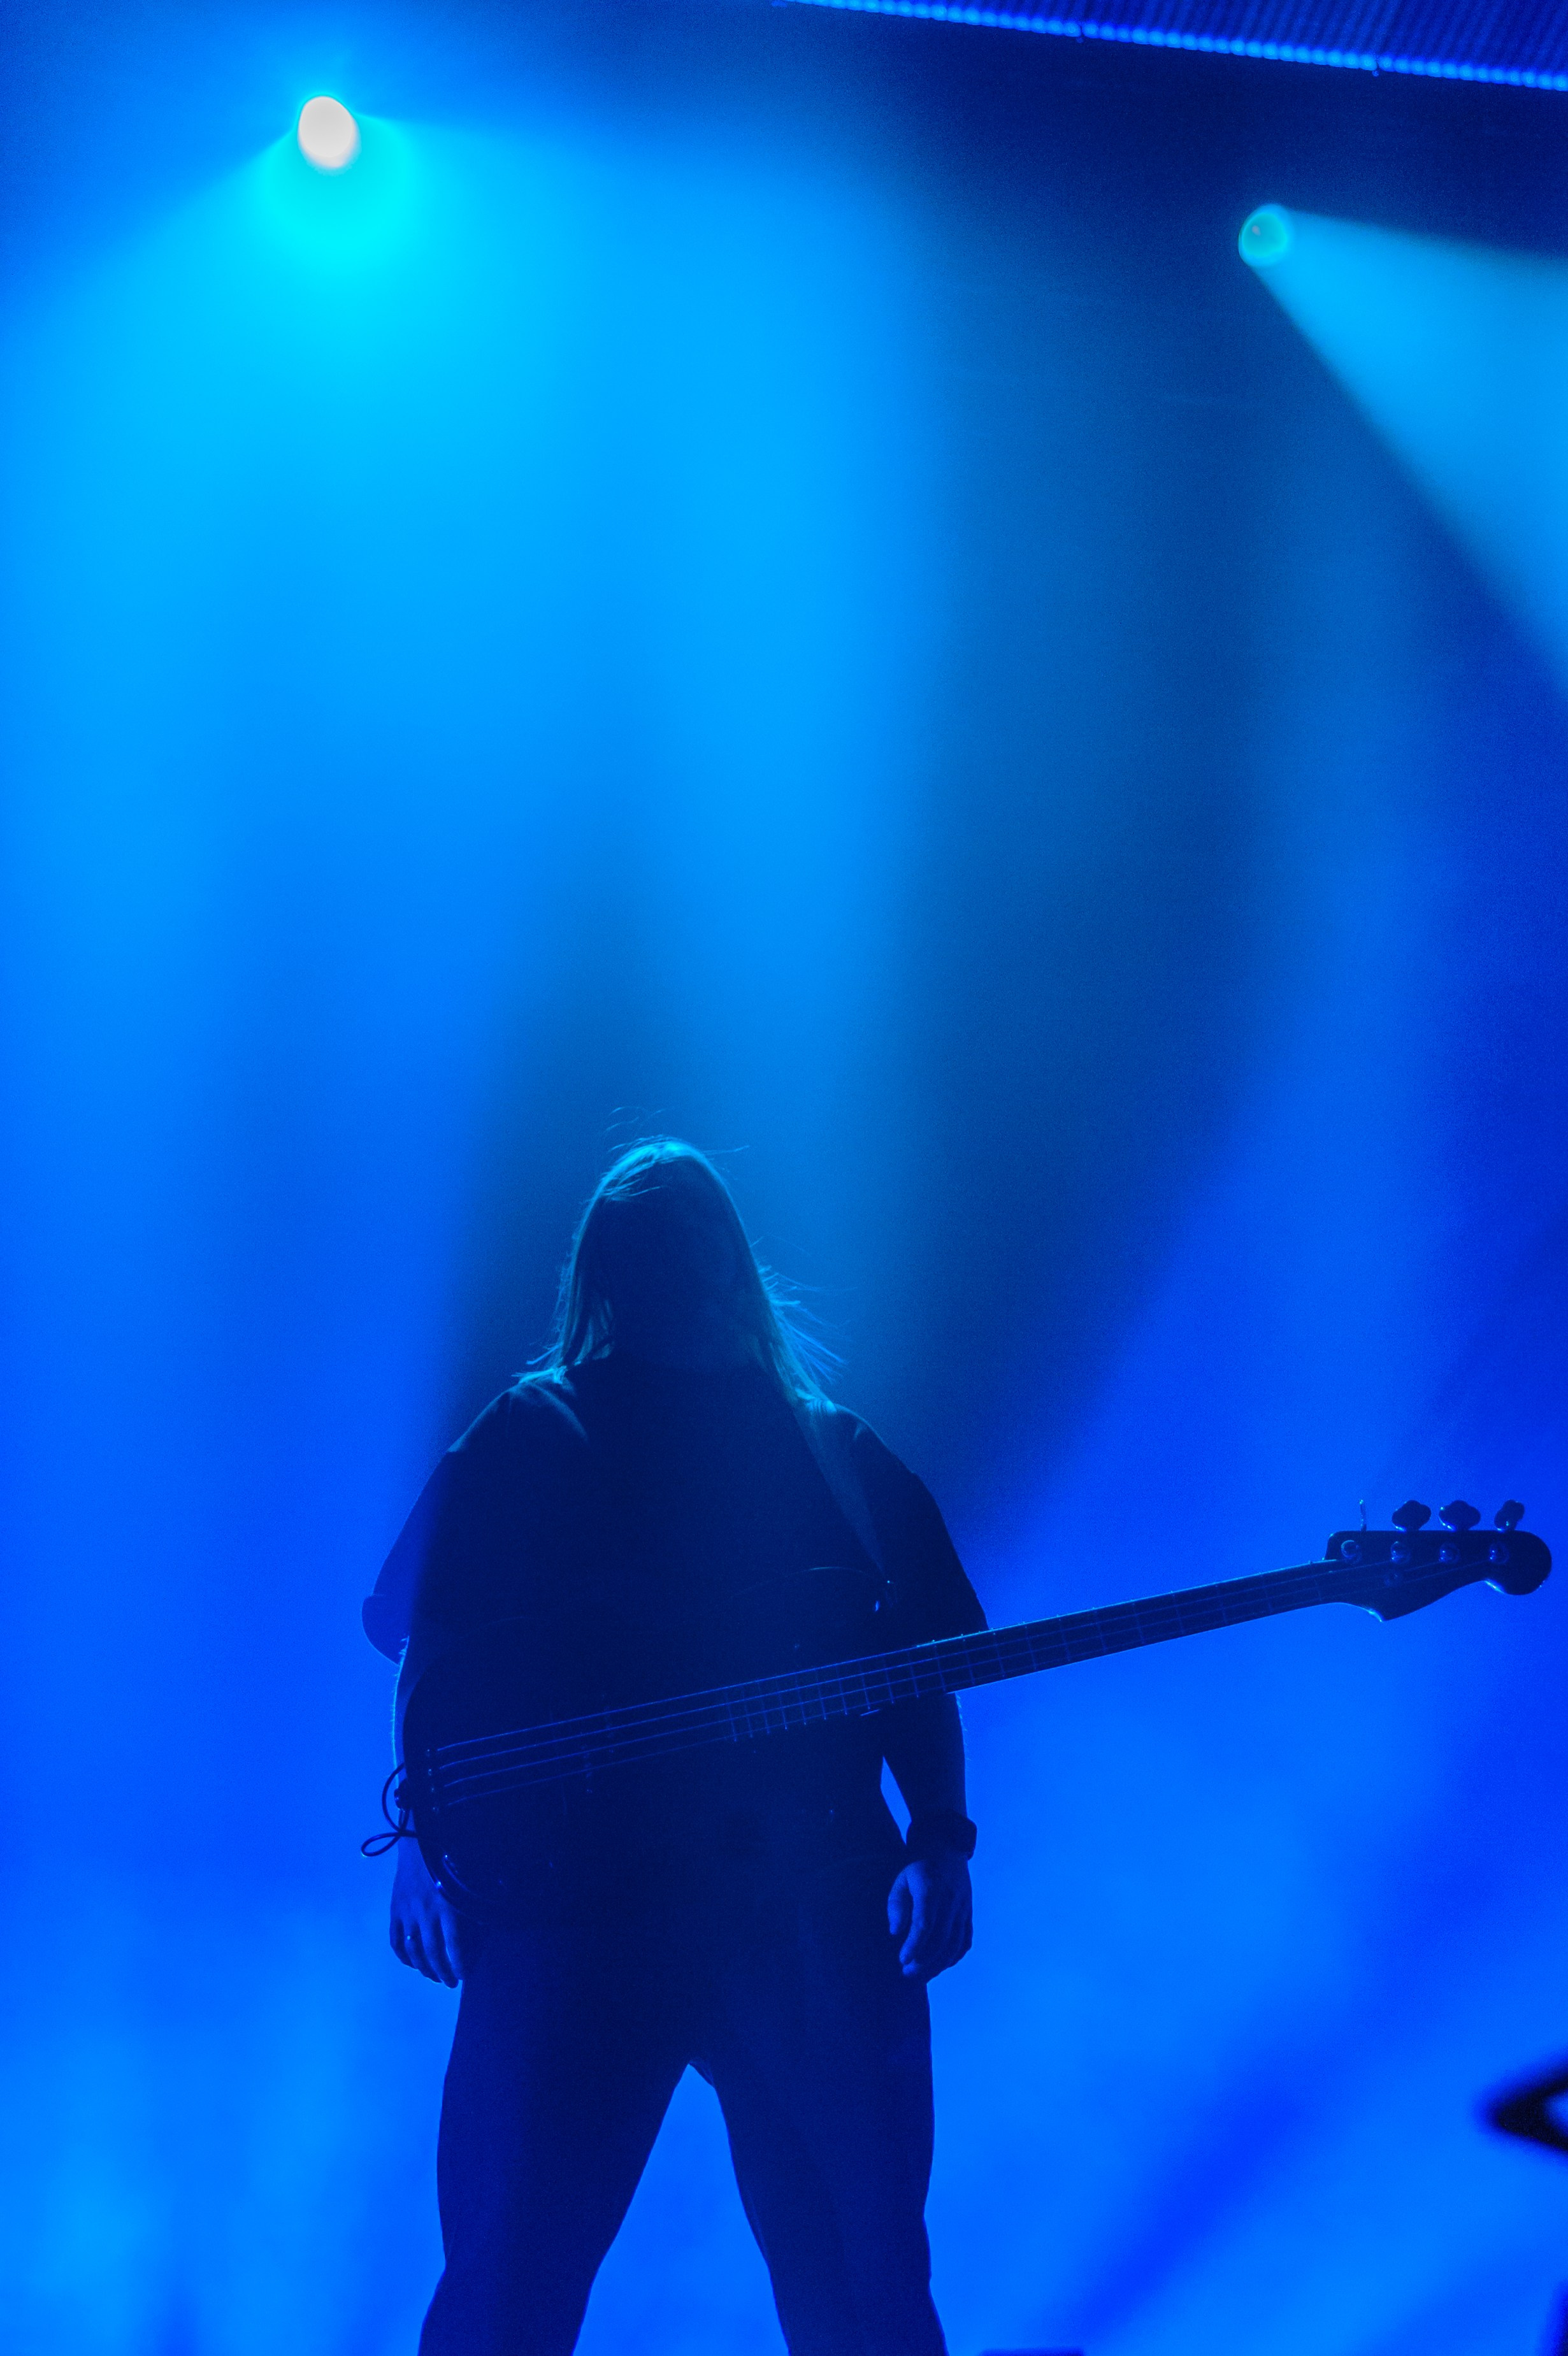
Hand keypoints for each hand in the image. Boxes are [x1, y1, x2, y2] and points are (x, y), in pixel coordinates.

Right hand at [390, 1838, 470, 1986]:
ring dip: (424, 1968)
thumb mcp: (468, 1881)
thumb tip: (488, 1927)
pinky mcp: (394, 1911)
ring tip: (433, 1976)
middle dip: (442, 1972)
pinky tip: (412, 1963)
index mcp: (447, 1906)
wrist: (419, 1843)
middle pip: (433, 1953)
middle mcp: (426, 1913)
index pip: (454, 1945)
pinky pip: (395, 1941)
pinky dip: (403, 1956)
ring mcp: (407, 1913)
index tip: (463, 1976)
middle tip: (450, 1983)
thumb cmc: (450, 1861)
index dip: (459, 1964)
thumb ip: (476, 1905)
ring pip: (414, 1950)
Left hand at [887, 1853, 971, 1980]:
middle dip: (924, 1961)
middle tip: (907, 1973)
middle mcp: (950, 1900)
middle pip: (940, 1939)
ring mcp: (963, 1908)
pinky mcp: (968, 1913)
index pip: (924, 1924)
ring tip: (920, 1975)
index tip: (902, 1960)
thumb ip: (896, 1904)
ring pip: (954, 1944)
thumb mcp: (901, 1878)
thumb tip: (895, 1932)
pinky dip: (954, 1957)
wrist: (946, 1849)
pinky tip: (940, 1966)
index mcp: (931, 1888)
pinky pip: (965, 1941)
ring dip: (938, 1964)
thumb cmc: (917, 1867)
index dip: (914, 1945)